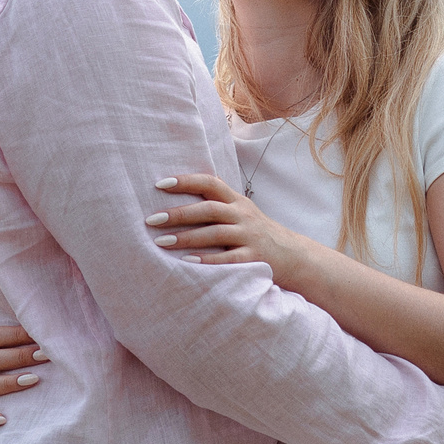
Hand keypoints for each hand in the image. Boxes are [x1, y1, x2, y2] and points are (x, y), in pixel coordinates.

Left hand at [146, 172, 316, 286]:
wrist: (292, 255)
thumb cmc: (255, 232)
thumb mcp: (241, 212)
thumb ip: (217, 202)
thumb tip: (179, 192)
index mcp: (237, 201)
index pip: (210, 183)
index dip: (186, 181)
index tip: (160, 184)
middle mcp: (243, 215)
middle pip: (208, 209)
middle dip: (178, 213)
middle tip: (151, 219)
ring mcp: (250, 236)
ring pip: (215, 233)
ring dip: (186, 238)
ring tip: (161, 242)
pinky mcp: (254, 258)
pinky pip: (227, 259)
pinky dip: (207, 260)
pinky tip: (187, 262)